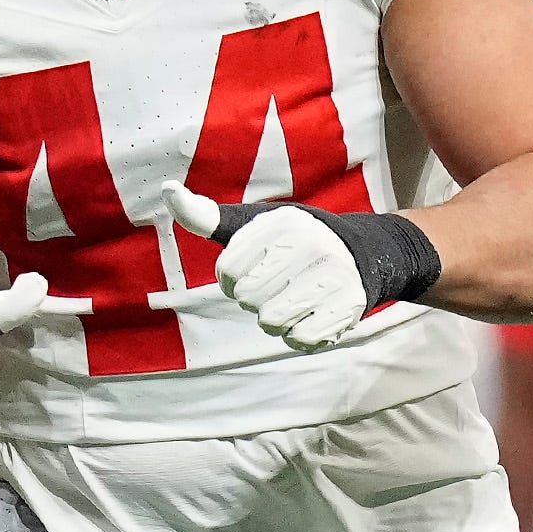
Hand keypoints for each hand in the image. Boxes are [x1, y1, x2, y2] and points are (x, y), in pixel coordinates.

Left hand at [161, 187, 438, 352]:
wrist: (363, 255)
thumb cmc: (293, 243)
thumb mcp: (252, 224)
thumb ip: (207, 215)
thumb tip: (169, 191)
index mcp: (281, 221)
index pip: (227, 270)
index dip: (232, 278)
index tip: (252, 268)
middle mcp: (311, 243)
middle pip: (247, 299)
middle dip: (254, 299)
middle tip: (278, 284)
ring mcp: (334, 275)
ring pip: (271, 322)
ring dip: (274, 319)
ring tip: (294, 299)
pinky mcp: (349, 306)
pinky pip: (300, 340)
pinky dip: (300, 335)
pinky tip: (312, 314)